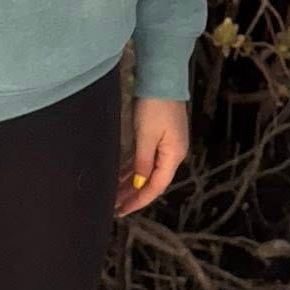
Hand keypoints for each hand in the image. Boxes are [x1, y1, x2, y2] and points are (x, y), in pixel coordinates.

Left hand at [117, 98, 188, 215]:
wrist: (162, 79)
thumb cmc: (155, 106)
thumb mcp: (146, 136)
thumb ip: (143, 162)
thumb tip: (140, 184)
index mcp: (174, 155)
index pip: (156, 186)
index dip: (140, 200)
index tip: (122, 210)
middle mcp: (173, 153)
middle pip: (153, 180)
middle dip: (134, 194)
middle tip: (115, 206)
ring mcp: (167, 144)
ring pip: (148, 171)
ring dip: (132, 183)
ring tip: (115, 195)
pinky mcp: (160, 136)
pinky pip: (146, 159)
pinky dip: (134, 169)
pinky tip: (121, 176)